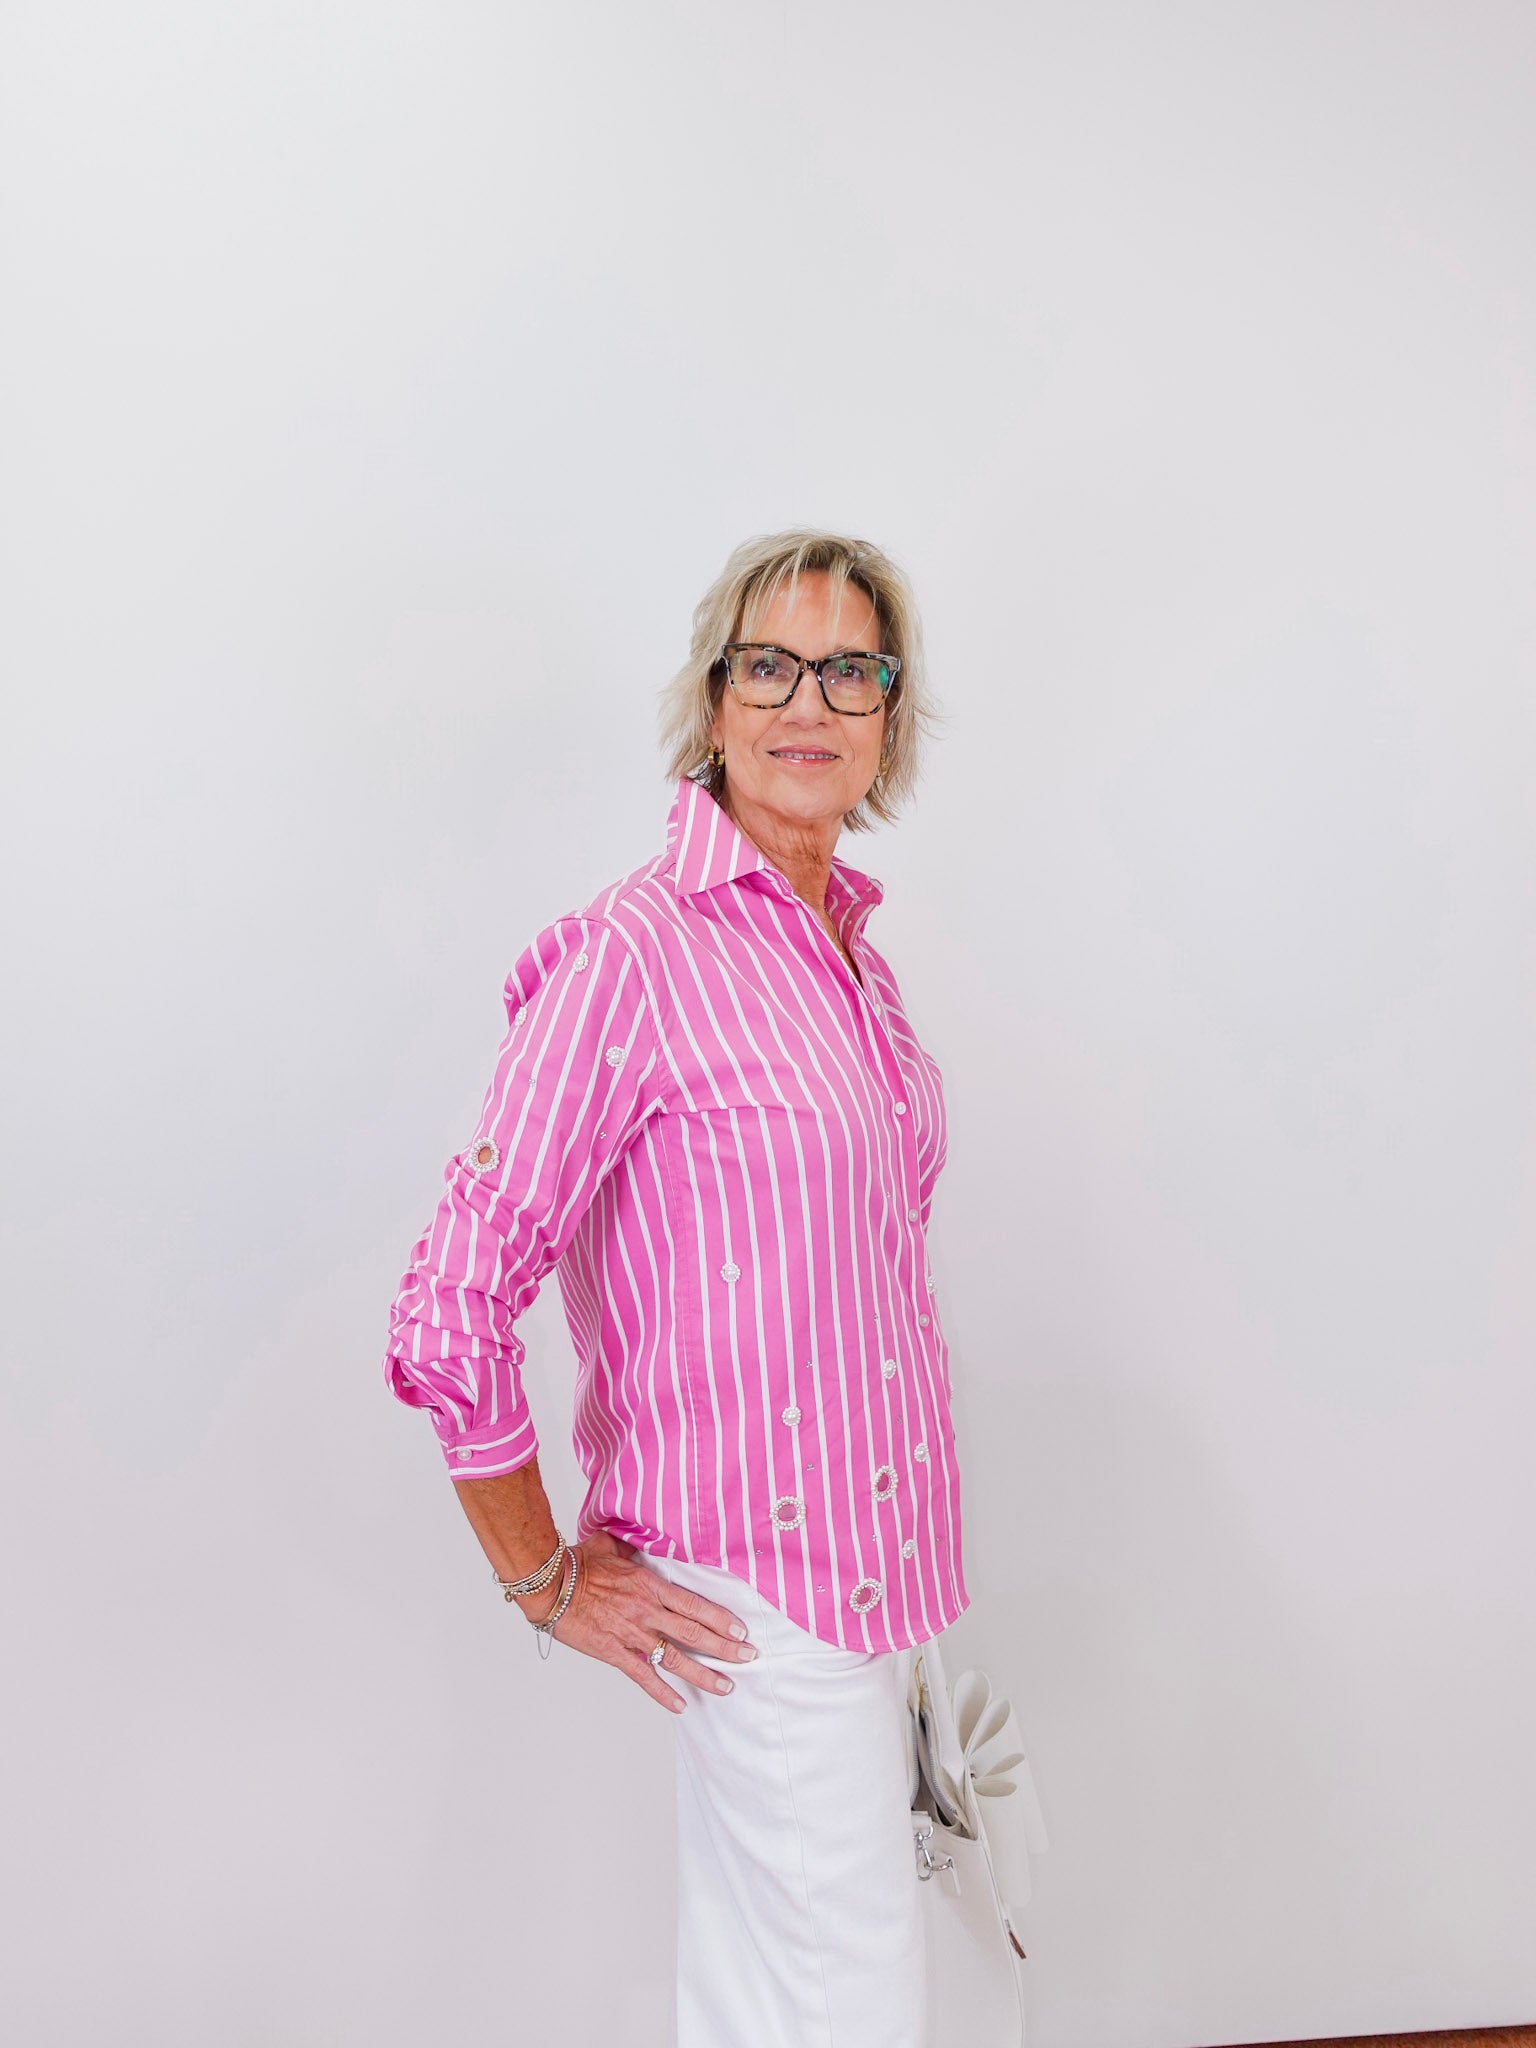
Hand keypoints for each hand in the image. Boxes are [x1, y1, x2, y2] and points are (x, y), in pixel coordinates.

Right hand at [544, 1530, 757, 1711]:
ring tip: (726, 1686)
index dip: (721, 1618)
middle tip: (748, 1656)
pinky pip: (644, 1677)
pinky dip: (663, 1693)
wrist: (551, 1585)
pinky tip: (680, 1705)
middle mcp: (647, 1611)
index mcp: (650, 1585)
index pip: (695, 1605)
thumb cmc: (579, 1563)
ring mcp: (633, 1634)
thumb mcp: (612, 1546)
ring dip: (704, 1674)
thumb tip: (641, 1541)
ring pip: (676, 1658)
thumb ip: (632, 1548)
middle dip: (726, 1647)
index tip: (740, 1629)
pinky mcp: (615, 1653)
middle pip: (695, 1633)